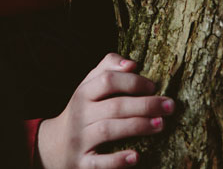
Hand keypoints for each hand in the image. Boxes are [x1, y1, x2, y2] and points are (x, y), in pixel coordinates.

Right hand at [36, 52, 174, 168]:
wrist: (52, 146)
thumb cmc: (81, 112)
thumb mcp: (88, 87)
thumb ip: (107, 68)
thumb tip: (132, 63)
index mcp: (83, 93)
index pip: (108, 80)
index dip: (132, 81)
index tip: (154, 86)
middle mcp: (80, 115)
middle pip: (114, 106)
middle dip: (145, 105)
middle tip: (170, 106)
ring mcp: (80, 140)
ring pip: (108, 131)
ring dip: (137, 126)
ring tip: (160, 124)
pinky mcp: (82, 163)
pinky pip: (99, 163)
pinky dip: (117, 160)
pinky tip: (136, 156)